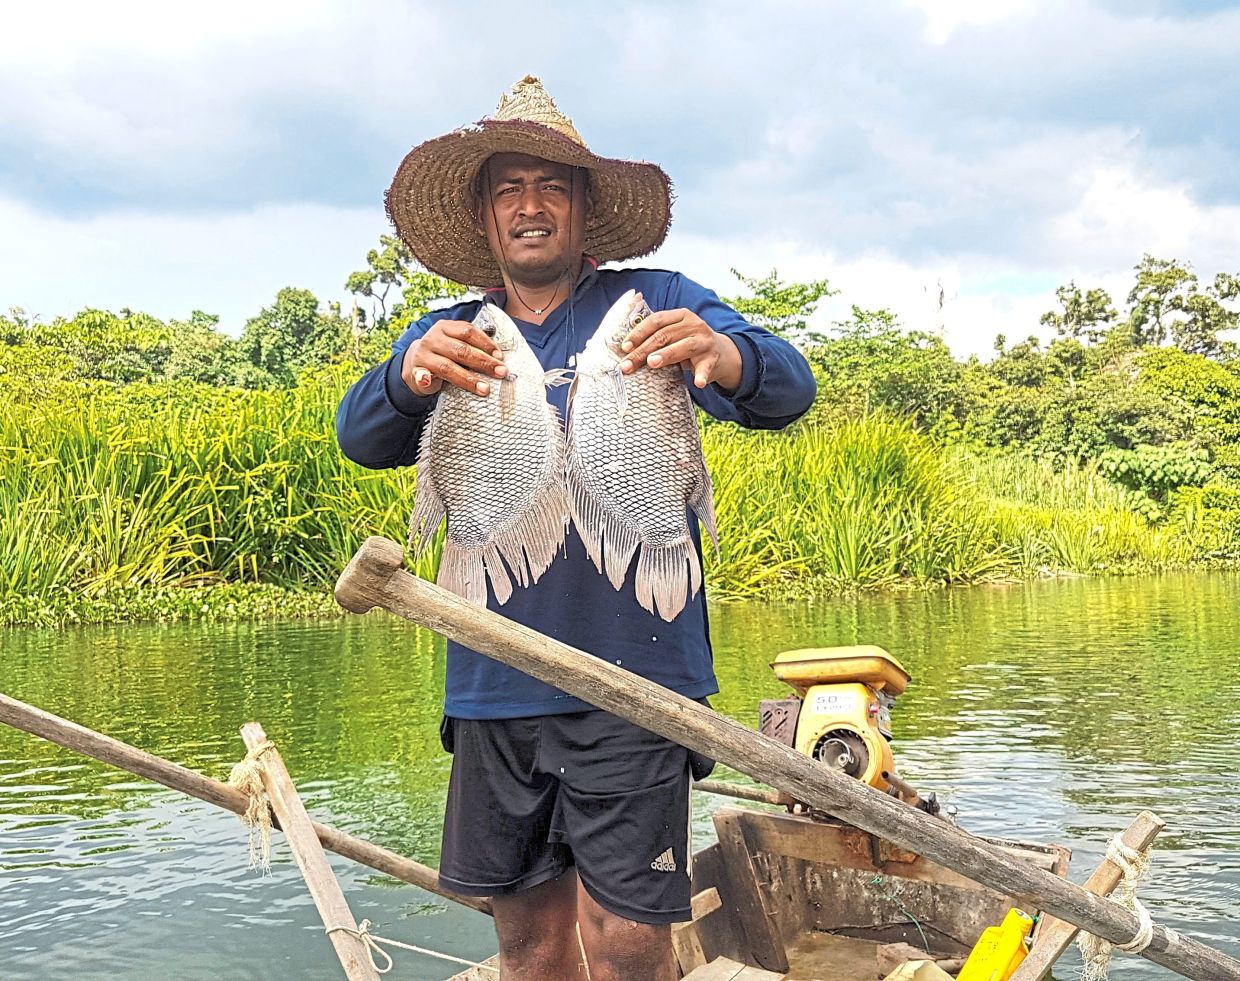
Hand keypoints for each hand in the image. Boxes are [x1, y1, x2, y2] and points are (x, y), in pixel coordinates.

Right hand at [400, 319, 507, 396]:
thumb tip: (499, 359)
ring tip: (484, 389)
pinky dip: (424, 379)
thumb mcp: (455, 344)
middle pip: (461, 350)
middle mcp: (433, 338)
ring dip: (468, 379)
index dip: (486, 344)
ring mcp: (423, 354)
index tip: (500, 357)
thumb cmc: (444, 354)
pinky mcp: (415, 371)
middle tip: (501, 372)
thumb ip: (472, 346)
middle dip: (484, 362)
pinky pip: (421, 376)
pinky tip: (428, 382)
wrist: (415, 362)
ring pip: (447, 367)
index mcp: (445, 327)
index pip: (468, 331)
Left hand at [618, 307, 742, 390]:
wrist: (721, 354)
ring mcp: (705, 341)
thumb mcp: (675, 335)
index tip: (625, 347)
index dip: (639, 333)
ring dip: (667, 355)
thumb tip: (626, 350)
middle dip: (643, 350)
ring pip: (683, 347)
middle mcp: (694, 325)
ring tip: (652, 363)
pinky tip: (698, 383)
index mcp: (681, 315)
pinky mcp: (713, 358)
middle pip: (665, 335)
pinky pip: (706, 367)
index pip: (656, 320)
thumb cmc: (688, 344)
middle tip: (628, 364)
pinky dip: (701, 375)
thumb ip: (657, 336)